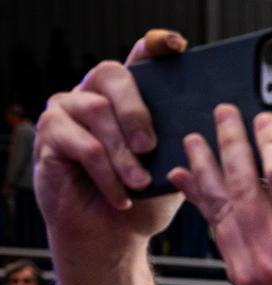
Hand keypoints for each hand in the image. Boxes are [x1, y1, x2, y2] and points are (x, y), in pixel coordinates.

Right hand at [34, 30, 187, 253]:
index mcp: (131, 98)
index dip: (156, 47)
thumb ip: (185, 146)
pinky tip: (121, 196)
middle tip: (150, 146)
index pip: (141, 60)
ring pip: (96, 110)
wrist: (114, 236)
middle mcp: (96, 94)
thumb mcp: (174, 172)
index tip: (175, 46)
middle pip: (112, 74)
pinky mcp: (50, 136)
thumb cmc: (145, 201)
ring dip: (122, 153)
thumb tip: (205, 133)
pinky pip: (81, 144)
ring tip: (139, 182)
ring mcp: (69, 111)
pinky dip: (106, 174)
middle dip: (136, 110)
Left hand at [167, 106, 271, 284]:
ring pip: (220, 206)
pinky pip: (217, 229)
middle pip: (244, 185)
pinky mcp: (237, 277)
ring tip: (194, 139)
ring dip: (205, 168)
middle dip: (232, 143)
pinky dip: (203, 201)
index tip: (267, 120)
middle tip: (224, 114)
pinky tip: (189, 179)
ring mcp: (249, 267)